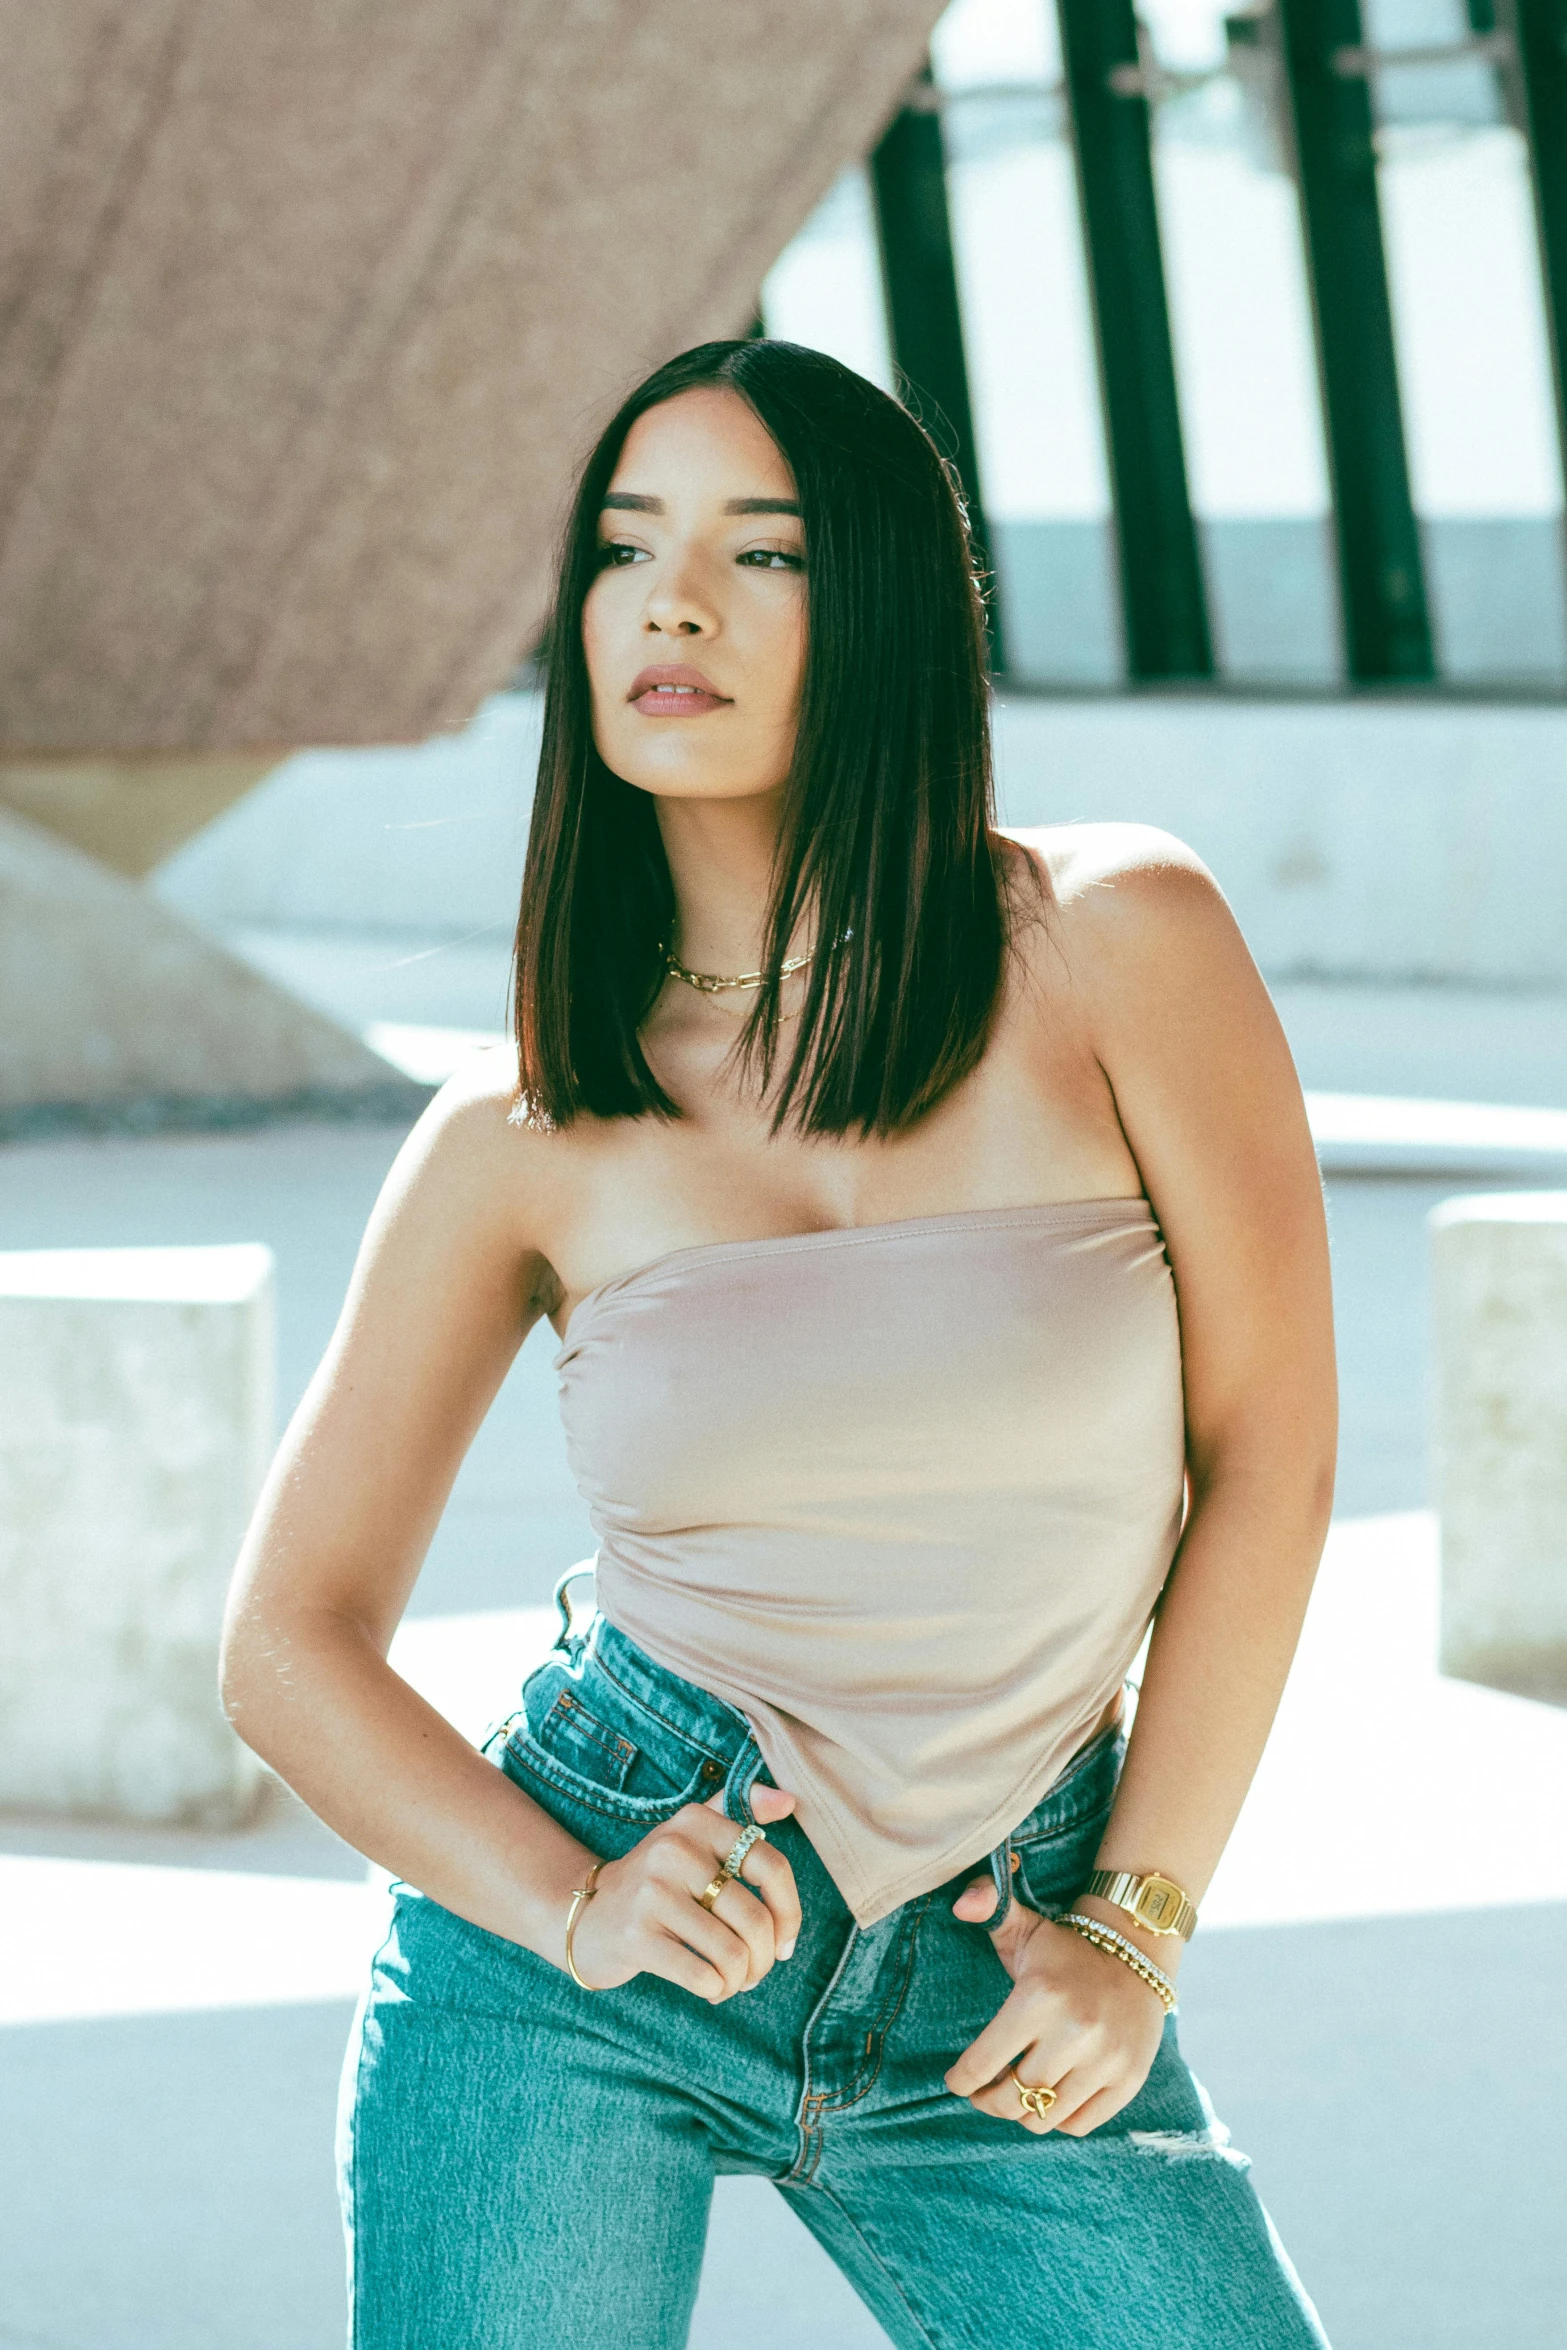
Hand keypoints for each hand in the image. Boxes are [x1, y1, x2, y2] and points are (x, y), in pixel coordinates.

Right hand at [566, 1783, 800, 1999]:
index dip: (790, 1911)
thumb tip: (789, 1800)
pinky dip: (717, 1990)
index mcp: (696, 1822)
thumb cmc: (657, 1882)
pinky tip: (710, 1988)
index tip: (786, 1941)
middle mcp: (674, 1849)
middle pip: (754, 1918)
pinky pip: (702, 1975)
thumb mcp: (692, 1836)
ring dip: (742, 1979)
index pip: (771, 1865)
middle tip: (756, 1971)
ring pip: (732, 1953)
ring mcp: (651, 1893)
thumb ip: (740, 1810)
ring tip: (733, 1981)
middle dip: (765, 1958)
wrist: (585, 1915)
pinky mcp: (635, 1936)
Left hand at [943, 1872, 1169, 2135]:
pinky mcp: (1128, 2079)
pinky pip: (1079, 2124)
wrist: (1138, 1953)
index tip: (955, 2082)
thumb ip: (988, 1907)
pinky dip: (1058, 2118)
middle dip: (989, 2101)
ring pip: (1044, 2116)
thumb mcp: (1025, 1926)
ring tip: (1016, 2094)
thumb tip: (960, 1904)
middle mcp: (1074, 2031)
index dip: (962, 2080)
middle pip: (1013, 2097)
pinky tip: (1051, 2096)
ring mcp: (1105, 2059)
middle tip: (983, 2094)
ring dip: (1022, 2112)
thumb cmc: (1067, 1950)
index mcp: (1039, 1996)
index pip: (984, 2062)